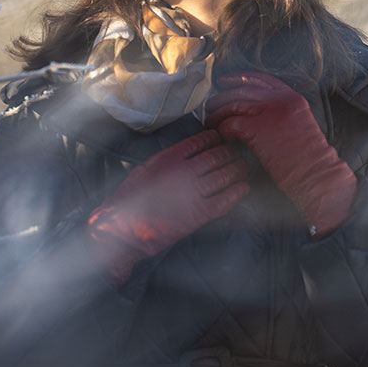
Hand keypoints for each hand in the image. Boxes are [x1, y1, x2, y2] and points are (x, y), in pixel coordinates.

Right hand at [87, 129, 248, 285]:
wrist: (124, 227)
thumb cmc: (130, 198)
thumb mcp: (145, 168)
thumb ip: (167, 159)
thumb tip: (186, 153)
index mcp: (170, 158)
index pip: (200, 141)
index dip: (214, 138)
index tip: (219, 139)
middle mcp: (184, 172)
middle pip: (216, 156)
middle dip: (229, 153)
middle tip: (236, 153)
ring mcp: (193, 192)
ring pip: (225, 175)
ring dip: (237, 170)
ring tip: (243, 169)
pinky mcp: (199, 213)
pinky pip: (225, 200)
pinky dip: (237, 193)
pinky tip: (243, 189)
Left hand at [207, 72, 356, 237]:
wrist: (317, 174)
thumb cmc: (308, 159)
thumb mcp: (299, 125)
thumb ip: (281, 114)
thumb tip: (254, 113)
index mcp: (292, 98)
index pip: (262, 79)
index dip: (240, 78)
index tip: (226, 82)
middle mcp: (280, 100)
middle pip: (243, 91)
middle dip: (222, 97)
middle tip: (210, 105)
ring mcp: (269, 112)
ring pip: (233, 105)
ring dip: (218, 114)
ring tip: (210, 122)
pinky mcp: (258, 129)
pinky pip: (231, 123)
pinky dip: (223, 129)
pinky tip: (223, 136)